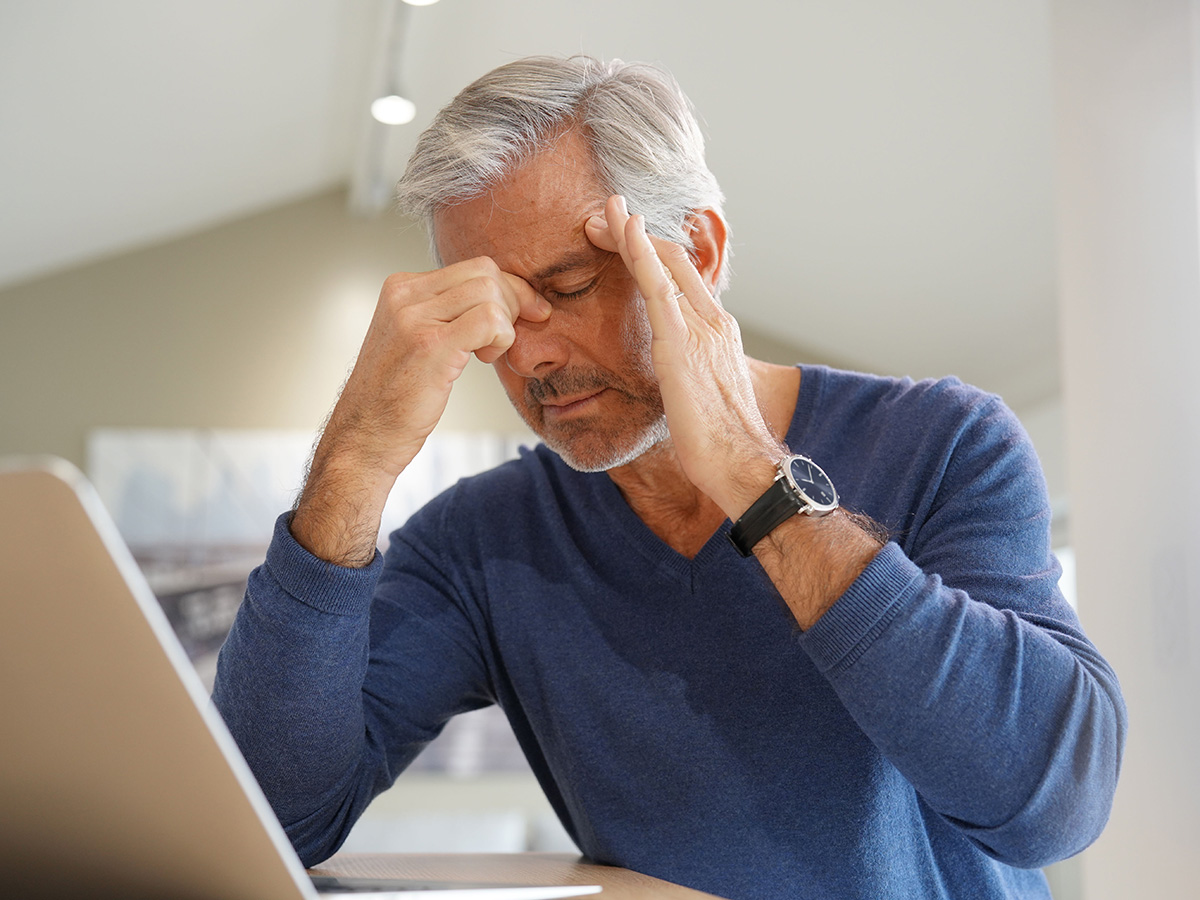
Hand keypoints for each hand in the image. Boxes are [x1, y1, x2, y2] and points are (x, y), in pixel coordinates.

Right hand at [293, 257, 548, 563]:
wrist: (363, 438)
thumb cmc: (395, 397)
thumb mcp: (415, 339)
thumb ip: (446, 313)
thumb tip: (501, 297)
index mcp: (401, 287)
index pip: (474, 267)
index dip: (509, 290)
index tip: (525, 315)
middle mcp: (404, 295)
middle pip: (486, 273)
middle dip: (513, 304)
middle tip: (505, 341)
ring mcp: (415, 318)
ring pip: (490, 293)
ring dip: (505, 325)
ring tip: (486, 354)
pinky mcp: (430, 346)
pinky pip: (489, 320)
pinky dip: (501, 338)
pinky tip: (483, 359)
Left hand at [584, 196, 780, 516]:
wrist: (740, 462)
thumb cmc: (720, 443)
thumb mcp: (701, 398)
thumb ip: (688, 376)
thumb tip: (673, 381)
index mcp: (717, 333)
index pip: (683, 279)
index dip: (652, 253)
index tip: (626, 238)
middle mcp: (712, 321)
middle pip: (673, 260)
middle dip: (637, 234)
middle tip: (606, 213)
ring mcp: (699, 328)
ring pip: (662, 264)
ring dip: (630, 233)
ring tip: (604, 210)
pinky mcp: (679, 342)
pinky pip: (656, 286)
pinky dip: (639, 253)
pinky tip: (624, 230)